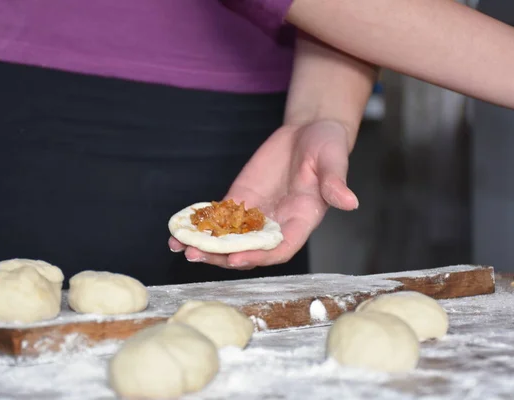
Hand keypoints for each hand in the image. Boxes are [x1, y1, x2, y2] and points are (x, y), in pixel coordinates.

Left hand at [168, 120, 358, 268]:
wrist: (308, 131)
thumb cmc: (327, 146)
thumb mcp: (334, 160)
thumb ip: (335, 183)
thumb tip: (350, 202)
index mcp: (301, 221)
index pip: (279, 248)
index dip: (258, 256)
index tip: (236, 258)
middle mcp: (276, 224)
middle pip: (247, 249)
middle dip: (221, 255)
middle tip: (195, 256)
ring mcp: (256, 214)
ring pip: (228, 238)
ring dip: (204, 245)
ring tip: (178, 246)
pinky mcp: (240, 200)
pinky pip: (218, 218)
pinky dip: (200, 225)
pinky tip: (178, 230)